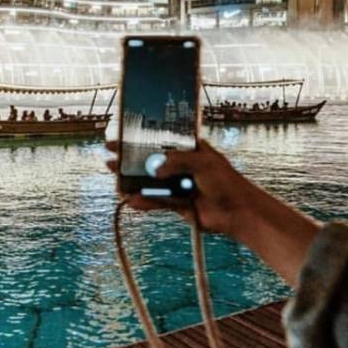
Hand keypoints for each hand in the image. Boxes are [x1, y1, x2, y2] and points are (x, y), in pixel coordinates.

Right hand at [105, 138, 253, 236]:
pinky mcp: (177, 204)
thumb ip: (177, 162)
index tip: (121, 136)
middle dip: (131, 160)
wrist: (238, 212)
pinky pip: (156, 201)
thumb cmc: (226, 181)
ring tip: (116, 181)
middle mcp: (181, 165)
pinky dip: (144, 202)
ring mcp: (178, 184)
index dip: (141, 138)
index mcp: (188, 149)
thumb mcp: (202, 163)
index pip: (160, 139)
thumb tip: (155, 169)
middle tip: (109, 157)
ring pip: (150, 182)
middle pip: (150, 161)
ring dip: (134, 182)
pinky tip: (130, 200)